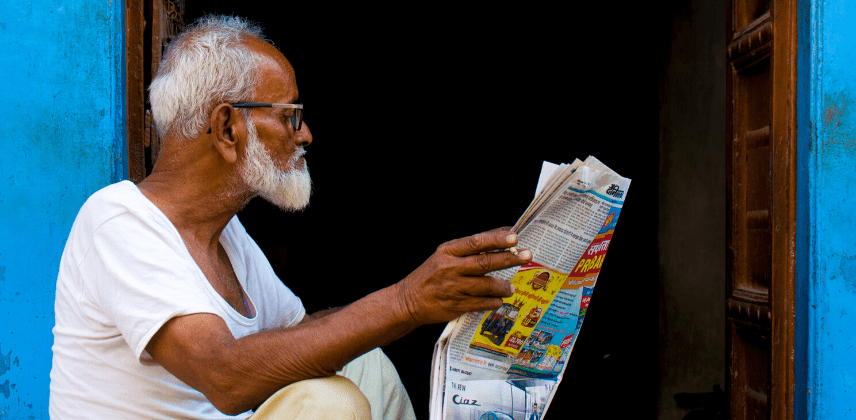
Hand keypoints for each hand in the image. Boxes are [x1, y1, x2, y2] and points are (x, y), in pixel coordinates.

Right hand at [395, 230, 531, 324]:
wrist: (409, 300)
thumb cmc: (432, 274)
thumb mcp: (445, 255)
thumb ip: (471, 247)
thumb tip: (502, 235)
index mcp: (448, 251)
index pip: (476, 242)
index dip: (496, 239)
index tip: (514, 238)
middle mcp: (450, 268)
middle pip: (484, 262)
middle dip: (508, 259)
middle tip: (527, 256)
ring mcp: (453, 288)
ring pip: (485, 285)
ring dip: (503, 286)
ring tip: (512, 287)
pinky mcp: (455, 306)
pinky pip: (480, 303)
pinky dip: (493, 301)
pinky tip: (499, 300)